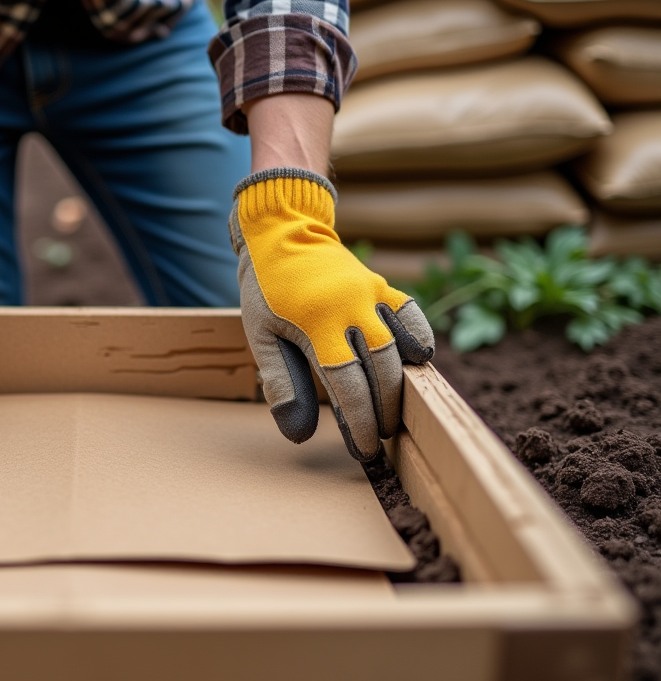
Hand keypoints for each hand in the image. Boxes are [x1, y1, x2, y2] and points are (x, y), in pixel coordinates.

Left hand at [230, 170, 434, 460]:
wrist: (282, 232)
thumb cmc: (265, 291)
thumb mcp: (262, 337)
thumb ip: (281, 383)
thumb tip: (299, 435)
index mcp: (317, 324)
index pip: (349, 386)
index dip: (360, 422)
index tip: (365, 449)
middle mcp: (351, 308)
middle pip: (382, 372)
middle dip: (384, 411)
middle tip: (380, 438)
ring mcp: (371, 295)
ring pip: (401, 348)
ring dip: (401, 386)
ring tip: (395, 414)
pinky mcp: (382, 285)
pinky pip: (411, 316)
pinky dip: (419, 340)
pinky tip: (417, 365)